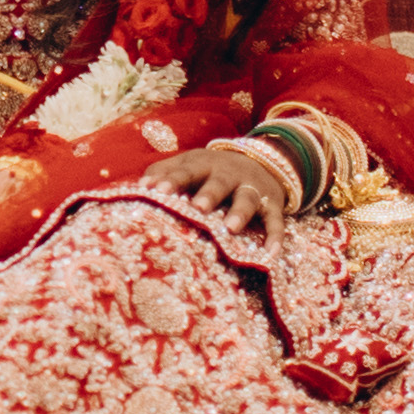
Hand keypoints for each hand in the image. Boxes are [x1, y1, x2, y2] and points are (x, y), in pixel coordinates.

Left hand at [147, 140, 294, 235]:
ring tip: (231, 228)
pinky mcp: (272, 205)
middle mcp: (229, 174)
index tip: (155, 190)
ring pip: (247, 199)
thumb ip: (164, 173)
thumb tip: (137, 188)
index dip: (171, 179)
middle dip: (209, 193)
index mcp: (204, 164)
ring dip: (240, 212)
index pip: (186, 170)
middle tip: (197, 207)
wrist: (260, 160)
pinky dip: (275, 236)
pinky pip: (276, 221)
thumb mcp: (188, 164)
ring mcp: (252, 188)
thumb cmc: (210, 171)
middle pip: (219, 181)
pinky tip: (271, 253)